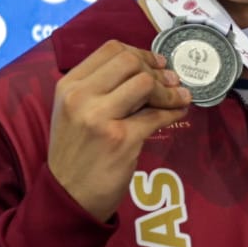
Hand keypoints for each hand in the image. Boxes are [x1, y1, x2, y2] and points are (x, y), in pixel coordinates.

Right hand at [48, 41, 190, 220]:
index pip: (111, 50)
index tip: (156, 63)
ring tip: (179, 96)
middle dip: (156, 70)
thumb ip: (100, 89)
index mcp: (69, 85)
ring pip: (145, 84)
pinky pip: (157, 116)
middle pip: (130, 62)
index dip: (140, 53)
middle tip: (171, 80)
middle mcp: (81, 96)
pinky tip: (179, 112)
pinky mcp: (121, 139)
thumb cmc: (75, 152)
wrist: (67, 196)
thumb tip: (146, 69)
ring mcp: (100, 118)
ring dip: (169, 90)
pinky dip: (174, 111)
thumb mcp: (74, 112)